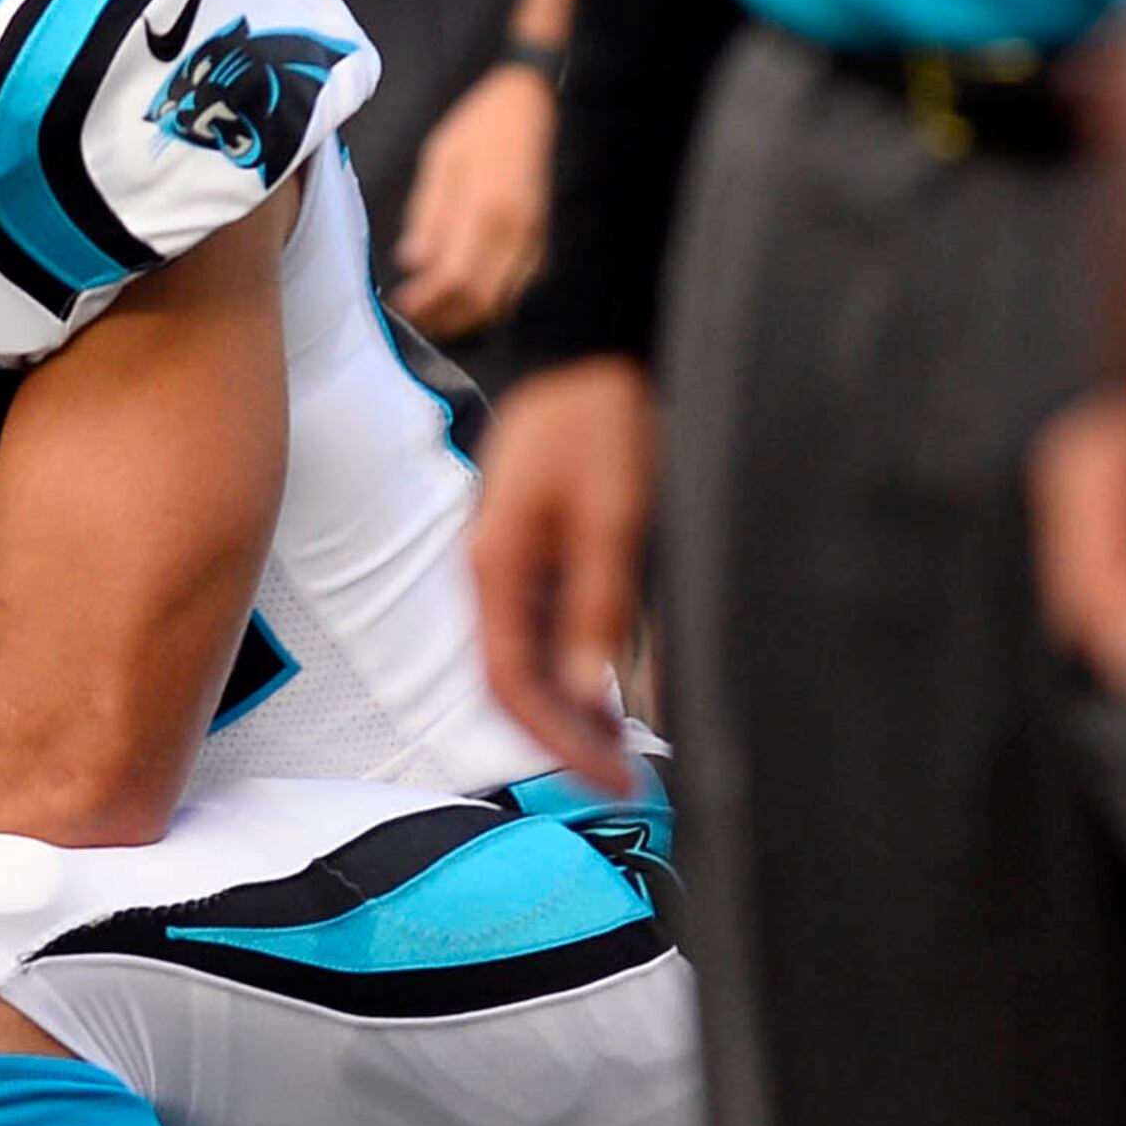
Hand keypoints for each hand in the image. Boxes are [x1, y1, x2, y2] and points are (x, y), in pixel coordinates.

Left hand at [393, 61, 557, 339]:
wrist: (535, 102)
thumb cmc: (484, 124)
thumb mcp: (442, 159)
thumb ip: (427, 214)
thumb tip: (413, 262)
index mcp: (487, 208)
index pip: (454, 278)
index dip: (427, 302)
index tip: (402, 306)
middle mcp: (518, 232)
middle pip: (480, 301)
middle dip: (445, 318)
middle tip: (416, 318)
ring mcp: (538, 239)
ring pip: (503, 302)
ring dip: (468, 317)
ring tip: (437, 315)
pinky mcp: (546, 240)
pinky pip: (519, 288)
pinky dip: (491, 302)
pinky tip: (468, 298)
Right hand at [469, 355, 653, 786]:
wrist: (595, 347)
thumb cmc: (600, 420)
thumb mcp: (612, 517)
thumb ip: (599, 606)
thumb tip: (591, 693)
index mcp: (496, 568)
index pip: (513, 683)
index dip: (559, 741)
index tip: (611, 778)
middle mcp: (496, 572)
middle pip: (520, 679)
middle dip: (569, 736)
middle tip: (626, 778)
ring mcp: (518, 561)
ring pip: (538, 656)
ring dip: (579, 706)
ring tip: (628, 746)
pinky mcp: (544, 547)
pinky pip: (555, 624)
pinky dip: (586, 664)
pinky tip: (622, 687)